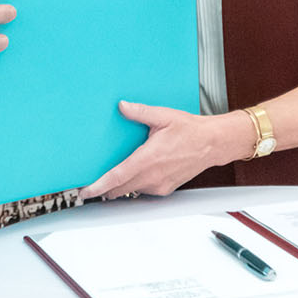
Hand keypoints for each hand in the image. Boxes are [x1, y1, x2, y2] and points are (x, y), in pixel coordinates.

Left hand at [80, 101, 255, 198]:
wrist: (212, 144)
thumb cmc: (191, 130)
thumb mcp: (163, 116)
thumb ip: (140, 112)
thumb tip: (122, 106)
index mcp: (148, 159)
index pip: (116, 177)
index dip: (98, 186)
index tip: (85, 191)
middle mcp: (152, 176)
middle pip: (120, 189)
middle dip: (104, 190)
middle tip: (90, 187)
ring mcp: (159, 185)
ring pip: (131, 191)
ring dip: (119, 188)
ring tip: (109, 181)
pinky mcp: (166, 189)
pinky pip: (144, 190)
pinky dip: (134, 186)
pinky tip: (133, 176)